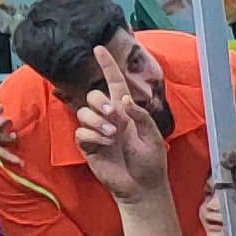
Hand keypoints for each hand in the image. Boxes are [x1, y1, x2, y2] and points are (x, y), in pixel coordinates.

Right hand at [75, 69, 172, 203]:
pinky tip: (105, 145)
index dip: (107, 66)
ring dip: (98, 122)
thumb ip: (141, 116)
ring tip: (113, 136)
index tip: (98, 48)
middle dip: (100, 103)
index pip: (114, 83)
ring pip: (84, 113)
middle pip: (93, 96)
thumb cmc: (151, 162)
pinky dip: (93, 136)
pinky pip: (81, 133)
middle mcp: (108, 118)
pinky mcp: (88, 146)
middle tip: (114, 116)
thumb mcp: (154, 137)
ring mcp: (96, 132)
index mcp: (126, 112)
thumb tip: (122, 99)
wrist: (141, 187)